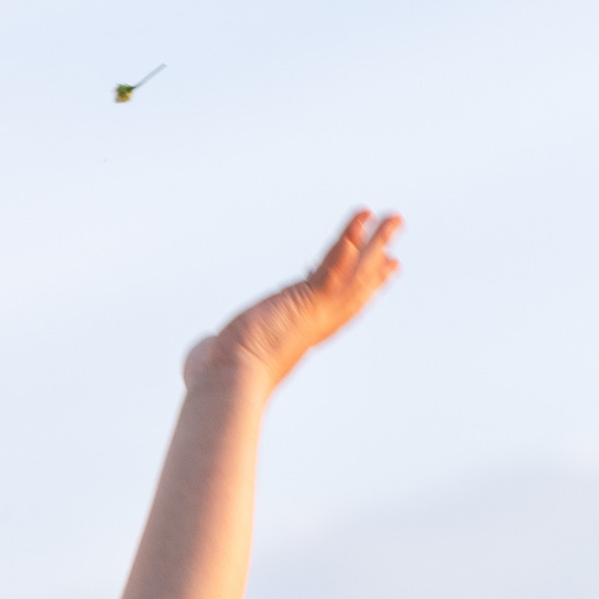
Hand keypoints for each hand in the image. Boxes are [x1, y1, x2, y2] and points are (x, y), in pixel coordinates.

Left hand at [188, 210, 402, 390]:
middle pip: (360, 283)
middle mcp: (319, 322)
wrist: (228, 382)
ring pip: (356, 271)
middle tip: (398, 228)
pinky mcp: (305, 301)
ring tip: (396, 216)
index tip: (391, 265)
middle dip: (381, 255)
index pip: (346, 302)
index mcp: (306, 331)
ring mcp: (316, 312)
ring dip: (377, 241)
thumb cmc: (219, 379)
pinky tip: (360, 220)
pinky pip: (331, 267)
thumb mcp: (225, 355)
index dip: (370, 282)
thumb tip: (201, 350)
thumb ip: (219, 346)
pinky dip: (345, 244)